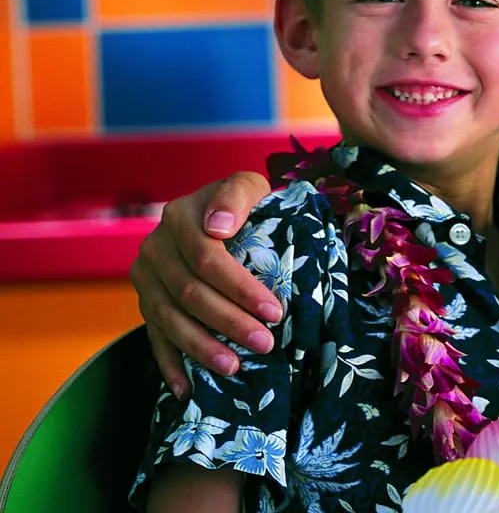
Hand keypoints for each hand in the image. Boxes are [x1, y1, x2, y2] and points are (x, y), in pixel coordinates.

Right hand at [129, 172, 280, 397]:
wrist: (218, 212)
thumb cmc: (243, 203)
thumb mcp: (247, 186)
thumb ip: (236, 195)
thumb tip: (218, 226)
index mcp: (179, 217)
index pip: (208, 259)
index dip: (240, 288)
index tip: (275, 312)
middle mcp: (155, 248)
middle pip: (190, 294)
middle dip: (229, 323)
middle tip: (266, 344)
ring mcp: (146, 278)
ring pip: (169, 320)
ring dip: (201, 347)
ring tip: (234, 368)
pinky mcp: (146, 302)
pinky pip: (153, 338)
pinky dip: (170, 366)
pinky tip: (188, 390)